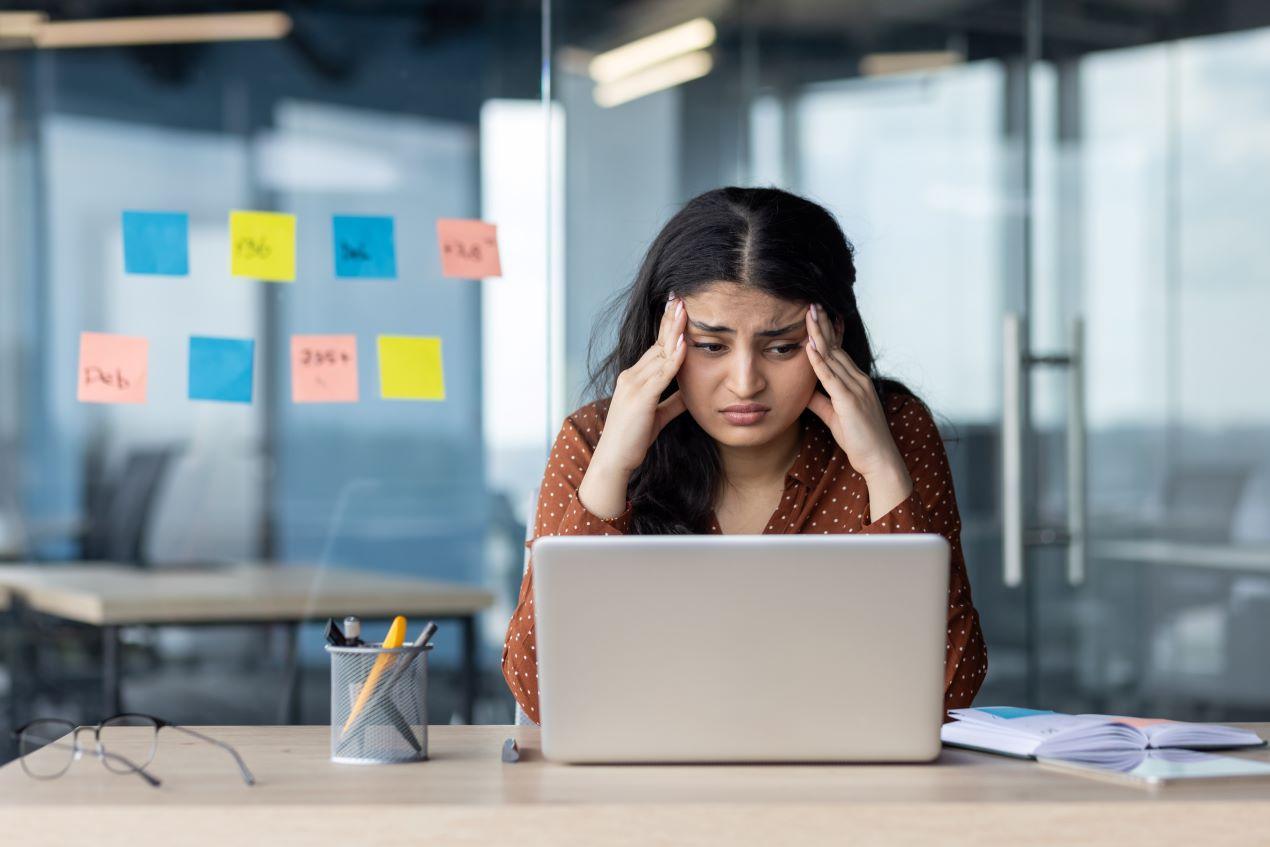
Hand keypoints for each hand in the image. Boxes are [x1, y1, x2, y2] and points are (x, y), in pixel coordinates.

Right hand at [590, 293, 688, 474]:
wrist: (614, 459)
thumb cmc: (633, 439)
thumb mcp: (657, 416)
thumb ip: (673, 402)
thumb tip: (691, 392)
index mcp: (634, 378)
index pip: (655, 348)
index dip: (668, 329)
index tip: (679, 310)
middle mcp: (631, 376)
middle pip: (656, 343)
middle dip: (670, 321)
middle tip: (681, 298)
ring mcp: (634, 386)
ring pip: (658, 354)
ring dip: (673, 332)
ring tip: (684, 311)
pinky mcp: (640, 398)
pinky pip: (661, 374)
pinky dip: (673, 358)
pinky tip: (684, 344)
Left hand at [804, 303, 911, 490]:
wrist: (879, 459)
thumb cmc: (859, 440)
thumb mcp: (834, 417)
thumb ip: (820, 401)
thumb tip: (803, 391)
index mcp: (856, 382)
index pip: (837, 352)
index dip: (825, 333)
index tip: (814, 317)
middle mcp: (858, 380)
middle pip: (835, 347)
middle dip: (822, 326)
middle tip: (811, 304)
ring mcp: (855, 389)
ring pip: (833, 357)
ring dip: (819, 335)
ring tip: (809, 315)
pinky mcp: (850, 401)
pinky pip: (831, 377)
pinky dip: (819, 361)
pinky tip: (810, 346)